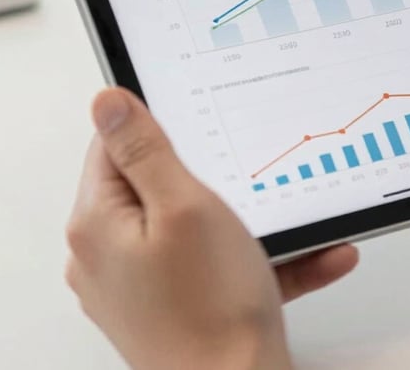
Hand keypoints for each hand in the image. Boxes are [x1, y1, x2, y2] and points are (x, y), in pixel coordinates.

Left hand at [66, 89, 358, 369]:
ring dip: (245, 219)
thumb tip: (108, 102)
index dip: (157, 127)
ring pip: (193, 226)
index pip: (112, 146)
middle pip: (152, 185)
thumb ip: (144, 149)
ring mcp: (139, 285)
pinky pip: (216, 265)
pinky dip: (258, 257)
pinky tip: (311, 253)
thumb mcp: (184, 205)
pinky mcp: (171, 306)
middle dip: (207, 175)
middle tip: (245, 173)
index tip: (198, 124)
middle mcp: (107, 256)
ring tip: (290, 215)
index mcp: (98, 224)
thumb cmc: (211, 308)